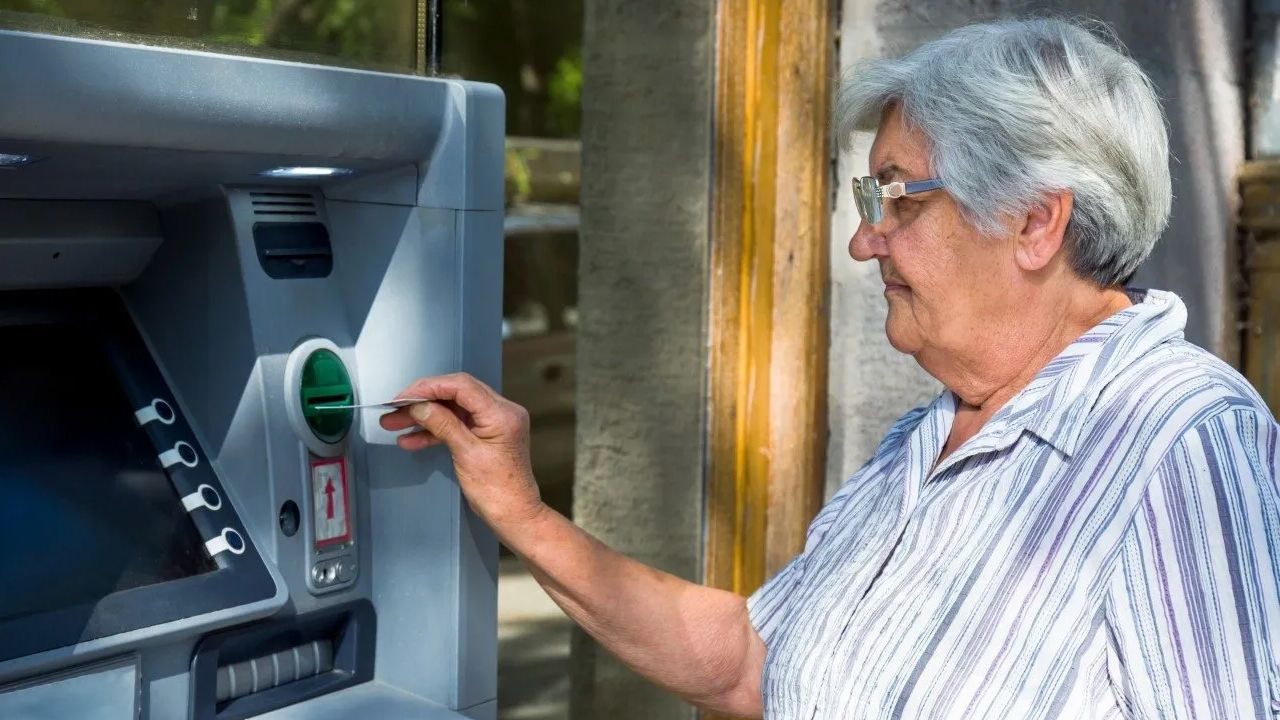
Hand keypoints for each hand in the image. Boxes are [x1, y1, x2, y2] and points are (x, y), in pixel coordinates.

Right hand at [379, 373, 543, 528]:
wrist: (514, 514)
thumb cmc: (497, 490)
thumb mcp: (466, 454)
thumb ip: (442, 425)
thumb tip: (419, 406)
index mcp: (502, 413)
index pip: (462, 386)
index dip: (429, 387)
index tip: (404, 396)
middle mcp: (502, 411)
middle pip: (456, 394)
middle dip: (423, 401)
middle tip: (394, 409)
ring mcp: (495, 422)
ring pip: (453, 410)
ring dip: (425, 417)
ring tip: (394, 423)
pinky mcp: (487, 434)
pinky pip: (458, 424)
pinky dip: (436, 431)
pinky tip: (411, 439)